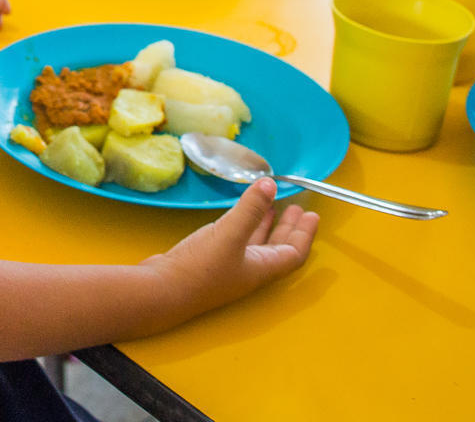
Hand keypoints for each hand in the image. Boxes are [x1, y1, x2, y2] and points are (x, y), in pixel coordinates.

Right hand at [144, 178, 317, 318]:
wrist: (161, 291)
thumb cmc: (200, 268)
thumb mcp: (229, 234)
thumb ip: (250, 209)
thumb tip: (270, 183)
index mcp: (261, 268)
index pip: (294, 253)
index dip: (305, 234)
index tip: (313, 215)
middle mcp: (250, 270)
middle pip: (278, 249)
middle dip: (288, 228)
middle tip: (297, 208)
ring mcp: (230, 267)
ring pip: (257, 245)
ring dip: (267, 226)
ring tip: (273, 207)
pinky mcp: (211, 262)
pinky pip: (238, 241)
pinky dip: (246, 226)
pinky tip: (240, 215)